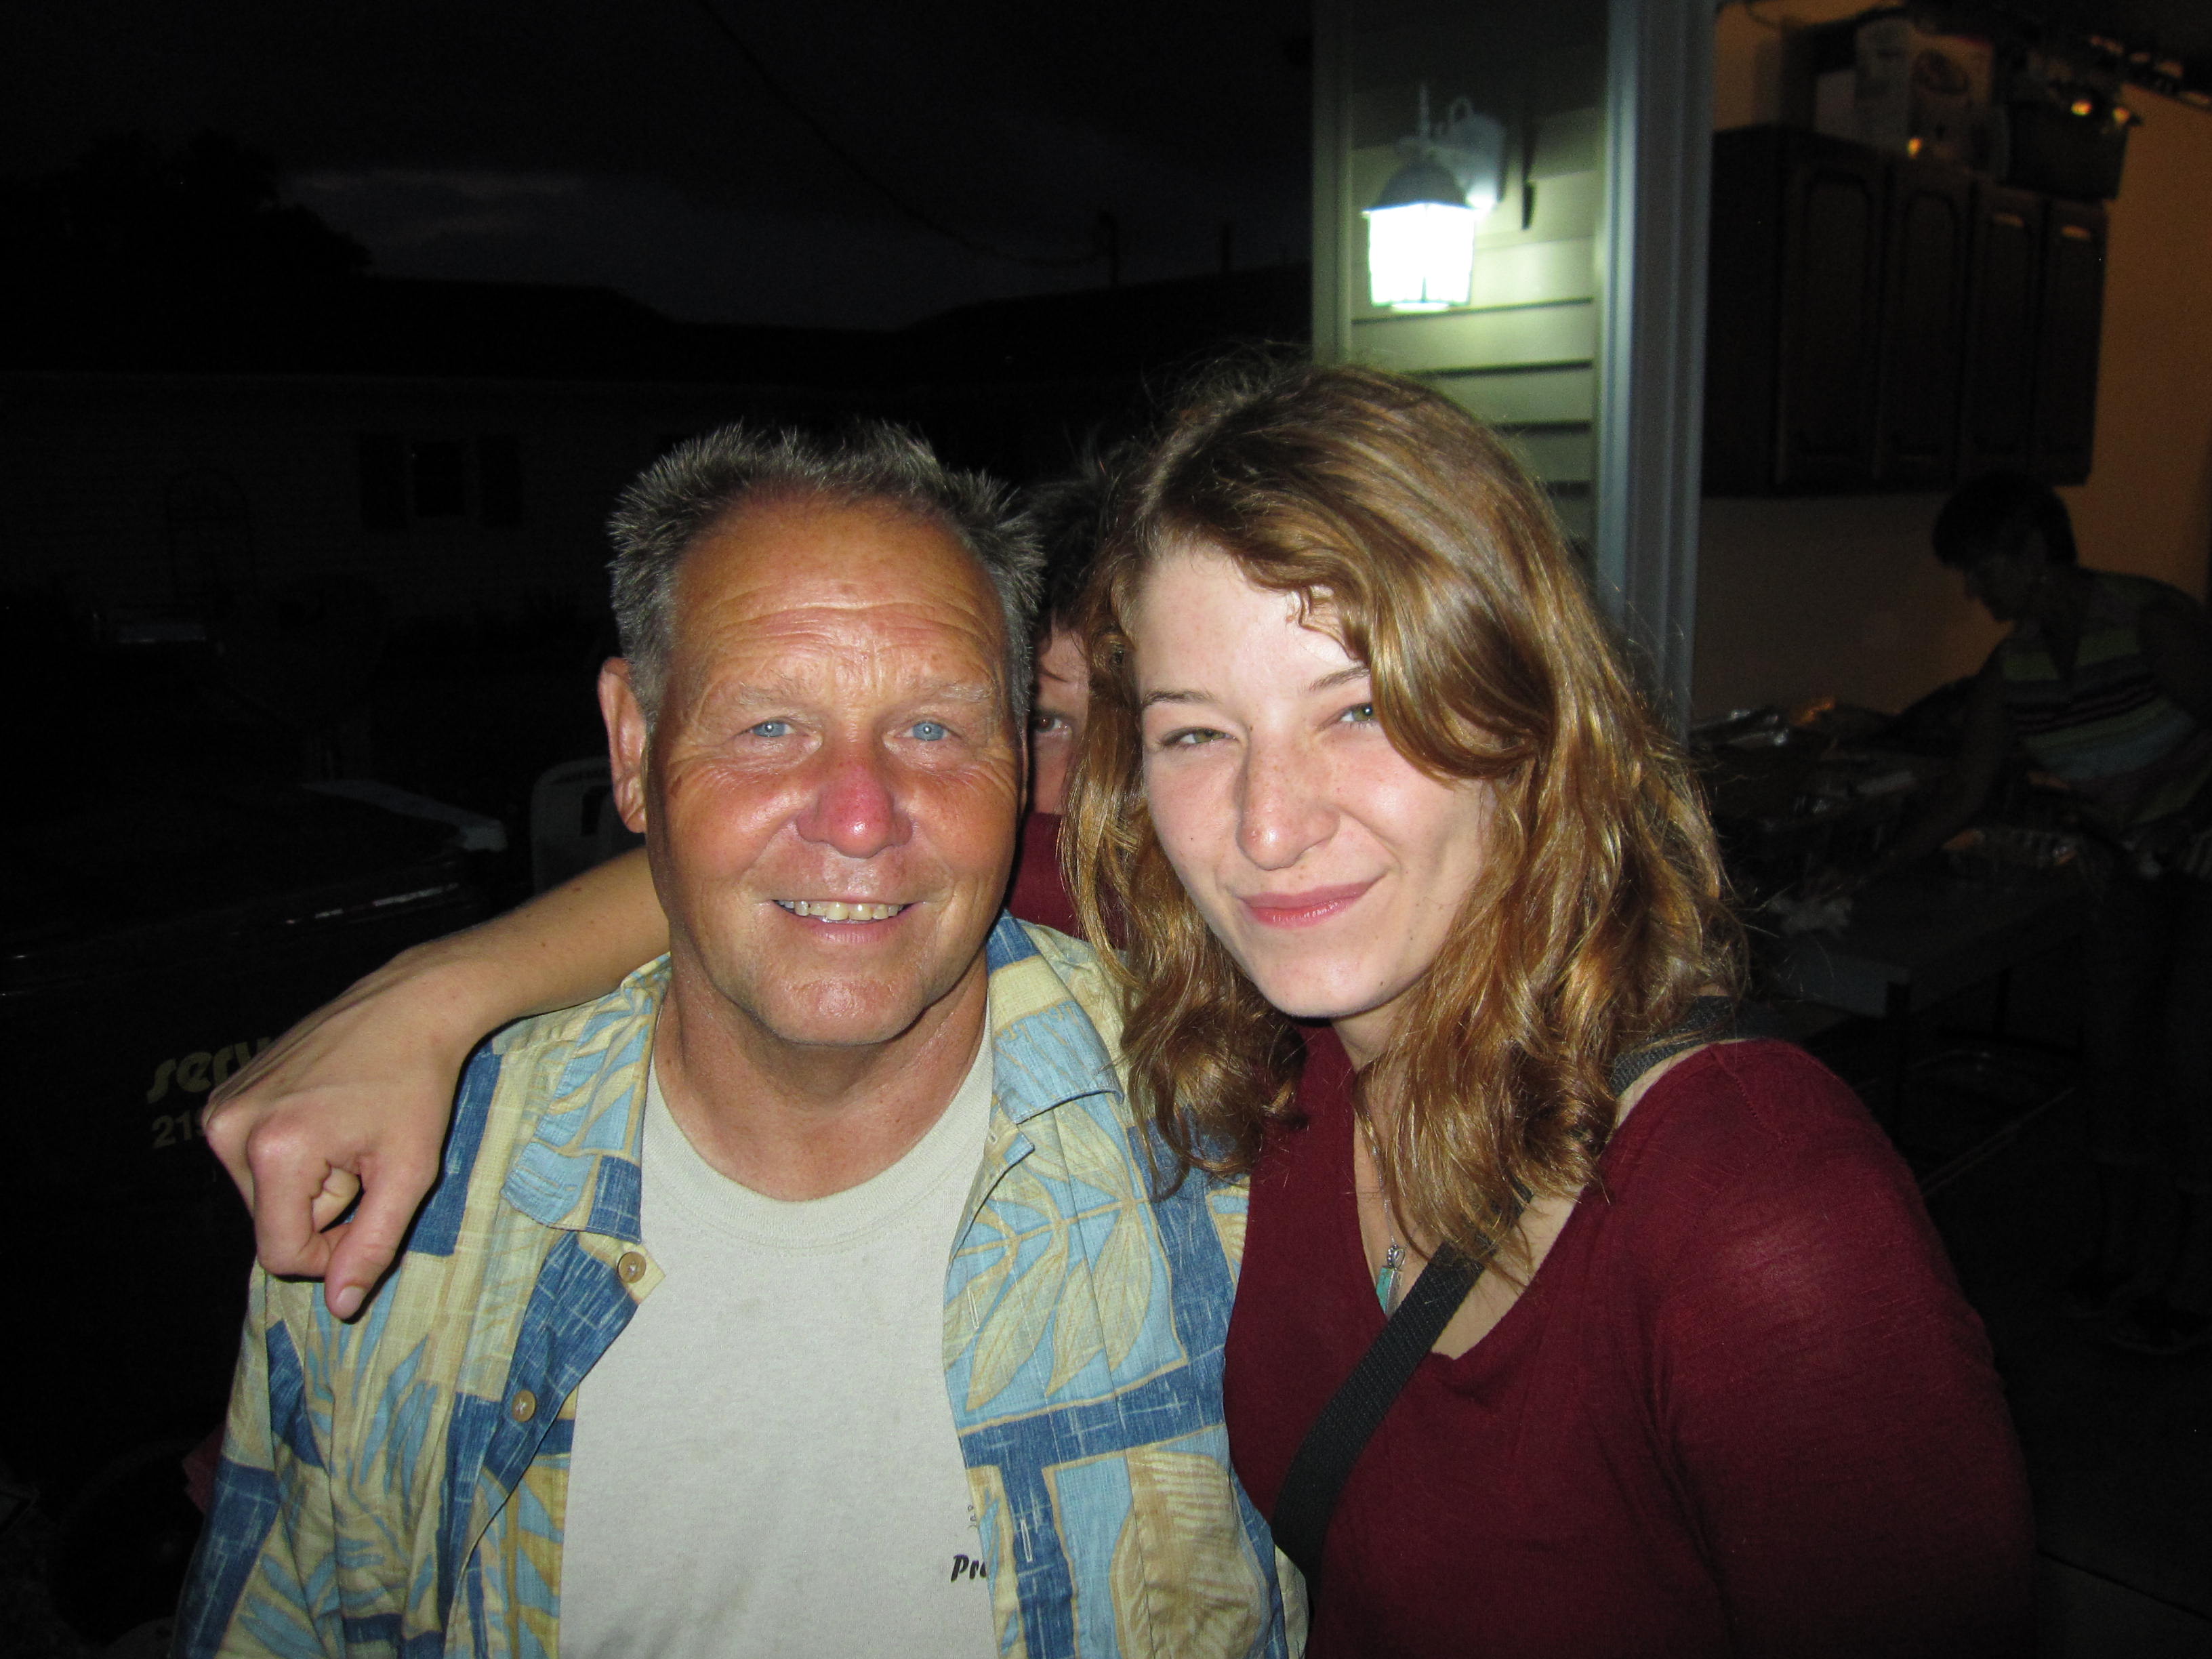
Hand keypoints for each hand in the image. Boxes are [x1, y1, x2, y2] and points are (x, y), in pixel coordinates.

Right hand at [201, 948, 480, 1318]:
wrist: (408, 1006)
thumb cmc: (417, 1086)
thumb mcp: (409, 1172)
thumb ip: (372, 1244)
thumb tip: (339, 1307)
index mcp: (274, 1150)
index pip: (280, 1253)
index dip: (328, 1255)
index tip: (369, 1216)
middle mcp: (231, 1129)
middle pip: (272, 1222)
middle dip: (322, 1207)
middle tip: (363, 1154)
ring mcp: (221, 1108)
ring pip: (264, 1194)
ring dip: (310, 1181)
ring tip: (346, 1130)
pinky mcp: (224, 1096)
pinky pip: (254, 1160)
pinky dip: (292, 1153)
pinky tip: (325, 1113)